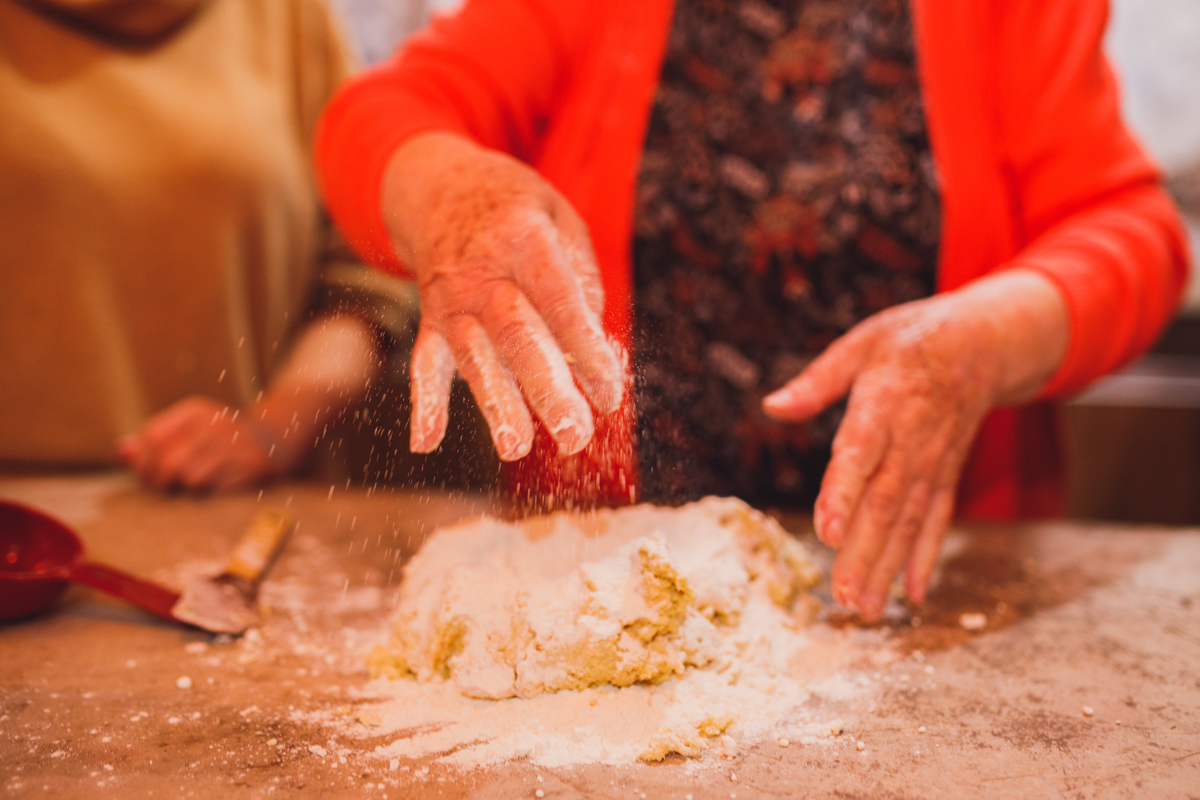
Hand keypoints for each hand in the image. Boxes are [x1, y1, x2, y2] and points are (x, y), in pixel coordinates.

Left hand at [118, 397, 281, 491]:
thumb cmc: (222, 439)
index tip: (148, 475)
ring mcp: (237, 443)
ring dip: (187, 490)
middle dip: (161, 481)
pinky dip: (211, 494)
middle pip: (168, 461)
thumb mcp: (190, 431)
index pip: (152, 436)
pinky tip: (215, 488)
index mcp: (195, 411)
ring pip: (190, 478)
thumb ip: (157, 441)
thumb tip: (122, 451)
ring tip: (193, 487)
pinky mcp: (254, 464)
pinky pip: (218, 488)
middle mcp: (215, 423)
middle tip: (167, 487)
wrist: (277, 437)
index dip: (142, 461)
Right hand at [381, 132, 624, 460]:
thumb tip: (595, 342)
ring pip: (473, 357)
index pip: (559, 303)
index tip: (609, 395)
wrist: (440, 186)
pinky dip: (424, 404)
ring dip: (494, 405)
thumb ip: (581, 278)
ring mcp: (450, 300)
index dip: (586, 351)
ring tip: (515, 448)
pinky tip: (424, 443)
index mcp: (523, 241)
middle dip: (545, 389)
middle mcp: (481, 273)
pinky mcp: (431, 320)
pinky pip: (425, 363)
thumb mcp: (561, 217)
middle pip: (516, 336)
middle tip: (572, 434)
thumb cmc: (516, 209)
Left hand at [763, 269, 1067, 620]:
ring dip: (888, 567)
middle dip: (864, 552)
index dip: (844, 493)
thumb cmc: (910, 340)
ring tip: (865, 608)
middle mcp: (911, 441)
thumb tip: (772, 407)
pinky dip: (925, 558)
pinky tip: (912, 595)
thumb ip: (817, 380)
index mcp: (884, 404)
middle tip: (843, 597)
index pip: (861, 454)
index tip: (827, 533)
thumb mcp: (861, 343)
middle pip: (885, 502)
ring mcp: (933, 463)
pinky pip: (937, 520)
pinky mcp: (946, 475)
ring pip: (909, 521)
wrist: (983, 342)